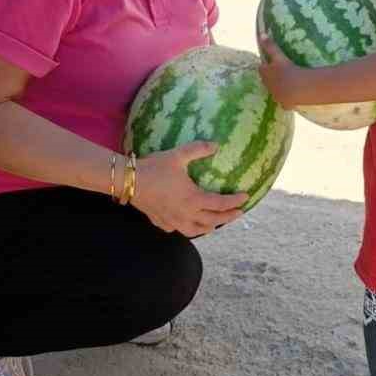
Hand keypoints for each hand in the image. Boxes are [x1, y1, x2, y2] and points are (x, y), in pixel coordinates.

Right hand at [133, 142, 247, 236]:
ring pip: (196, 231)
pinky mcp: (161, 222)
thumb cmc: (155, 167)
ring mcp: (173, 221)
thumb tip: (216, 144)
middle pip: (213, 221)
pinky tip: (187, 223)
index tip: (245, 197)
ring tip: (216, 224)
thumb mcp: (178, 155)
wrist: (129, 181)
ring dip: (209, 228)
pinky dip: (187, 228)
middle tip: (238, 213)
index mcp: (194, 199)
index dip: (235, 202)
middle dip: (228, 217)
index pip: (220, 204)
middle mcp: (186, 214)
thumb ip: (198, 149)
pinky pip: (177, 230)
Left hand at [257, 36, 306, 109]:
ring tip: (287, 84)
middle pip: (267, 80)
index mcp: (266, 74)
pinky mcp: (284, 104)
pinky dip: (287, 99)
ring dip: (279, 87)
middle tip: (279, 73)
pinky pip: (284, 102)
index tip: (271, 63)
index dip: (266, 65)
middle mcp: (269, 86)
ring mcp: (276, 96)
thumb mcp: (279, 57)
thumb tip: (261, 34)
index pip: (261, 68)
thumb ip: (271, 46)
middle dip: (270, 77)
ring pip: (274, 91)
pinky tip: (293, 97)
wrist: (297, 89)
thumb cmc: (288, 71)